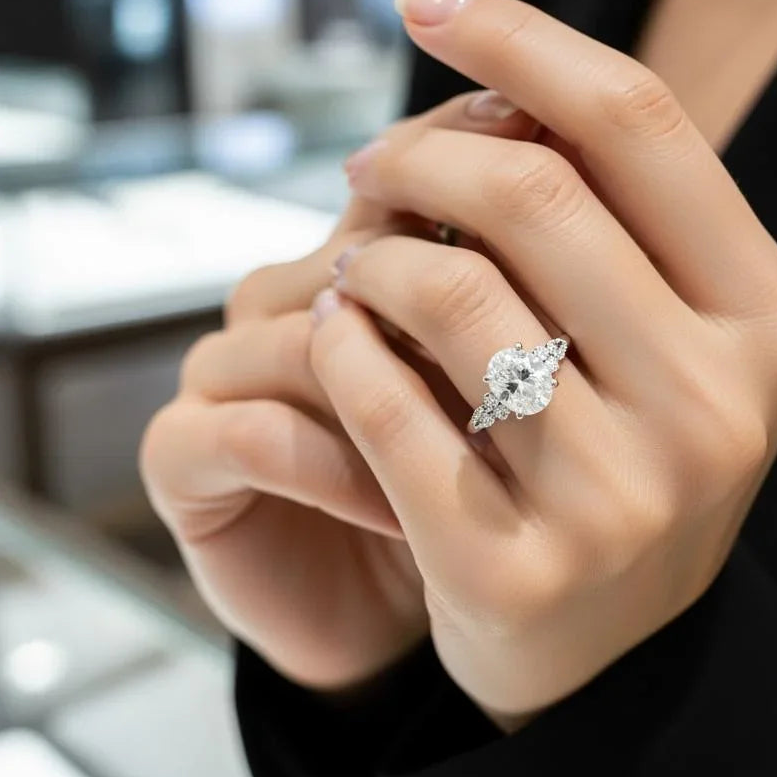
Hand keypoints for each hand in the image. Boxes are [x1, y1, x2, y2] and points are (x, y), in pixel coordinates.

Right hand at [139, 91, 539, 691]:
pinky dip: (340, 468)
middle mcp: (284, 294)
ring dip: (403, 404)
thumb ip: (534, 301)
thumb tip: (597, 197)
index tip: (556, 175)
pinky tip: (402, 512)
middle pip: (364, 254)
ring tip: (483, 460)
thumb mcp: (508, 390)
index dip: (471, 171)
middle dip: (451, 315)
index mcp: (355, 257)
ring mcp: (222, 365)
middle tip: (542, 372)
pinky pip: (260, 432)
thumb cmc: (466, 485)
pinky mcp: (180, 450)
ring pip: (313, 337)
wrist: (380, 604)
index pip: (409, 177)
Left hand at [306, 0, 776, 728]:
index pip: (640, 122)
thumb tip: (496, 76)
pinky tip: (331, 334)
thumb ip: (616, 221)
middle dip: (421, 154)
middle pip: (537, 190)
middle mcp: (721, 405)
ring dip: (373, 254)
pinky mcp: (517, 569)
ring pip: (451, 291)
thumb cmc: (626, 457)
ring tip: (353, 263)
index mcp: (771, 322)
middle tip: (368, 165)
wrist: (604, 650)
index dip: (523, 38)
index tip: (427, 2)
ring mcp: (627, 497)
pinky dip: (337, 343)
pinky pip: (386, 402)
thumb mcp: (667, 341)